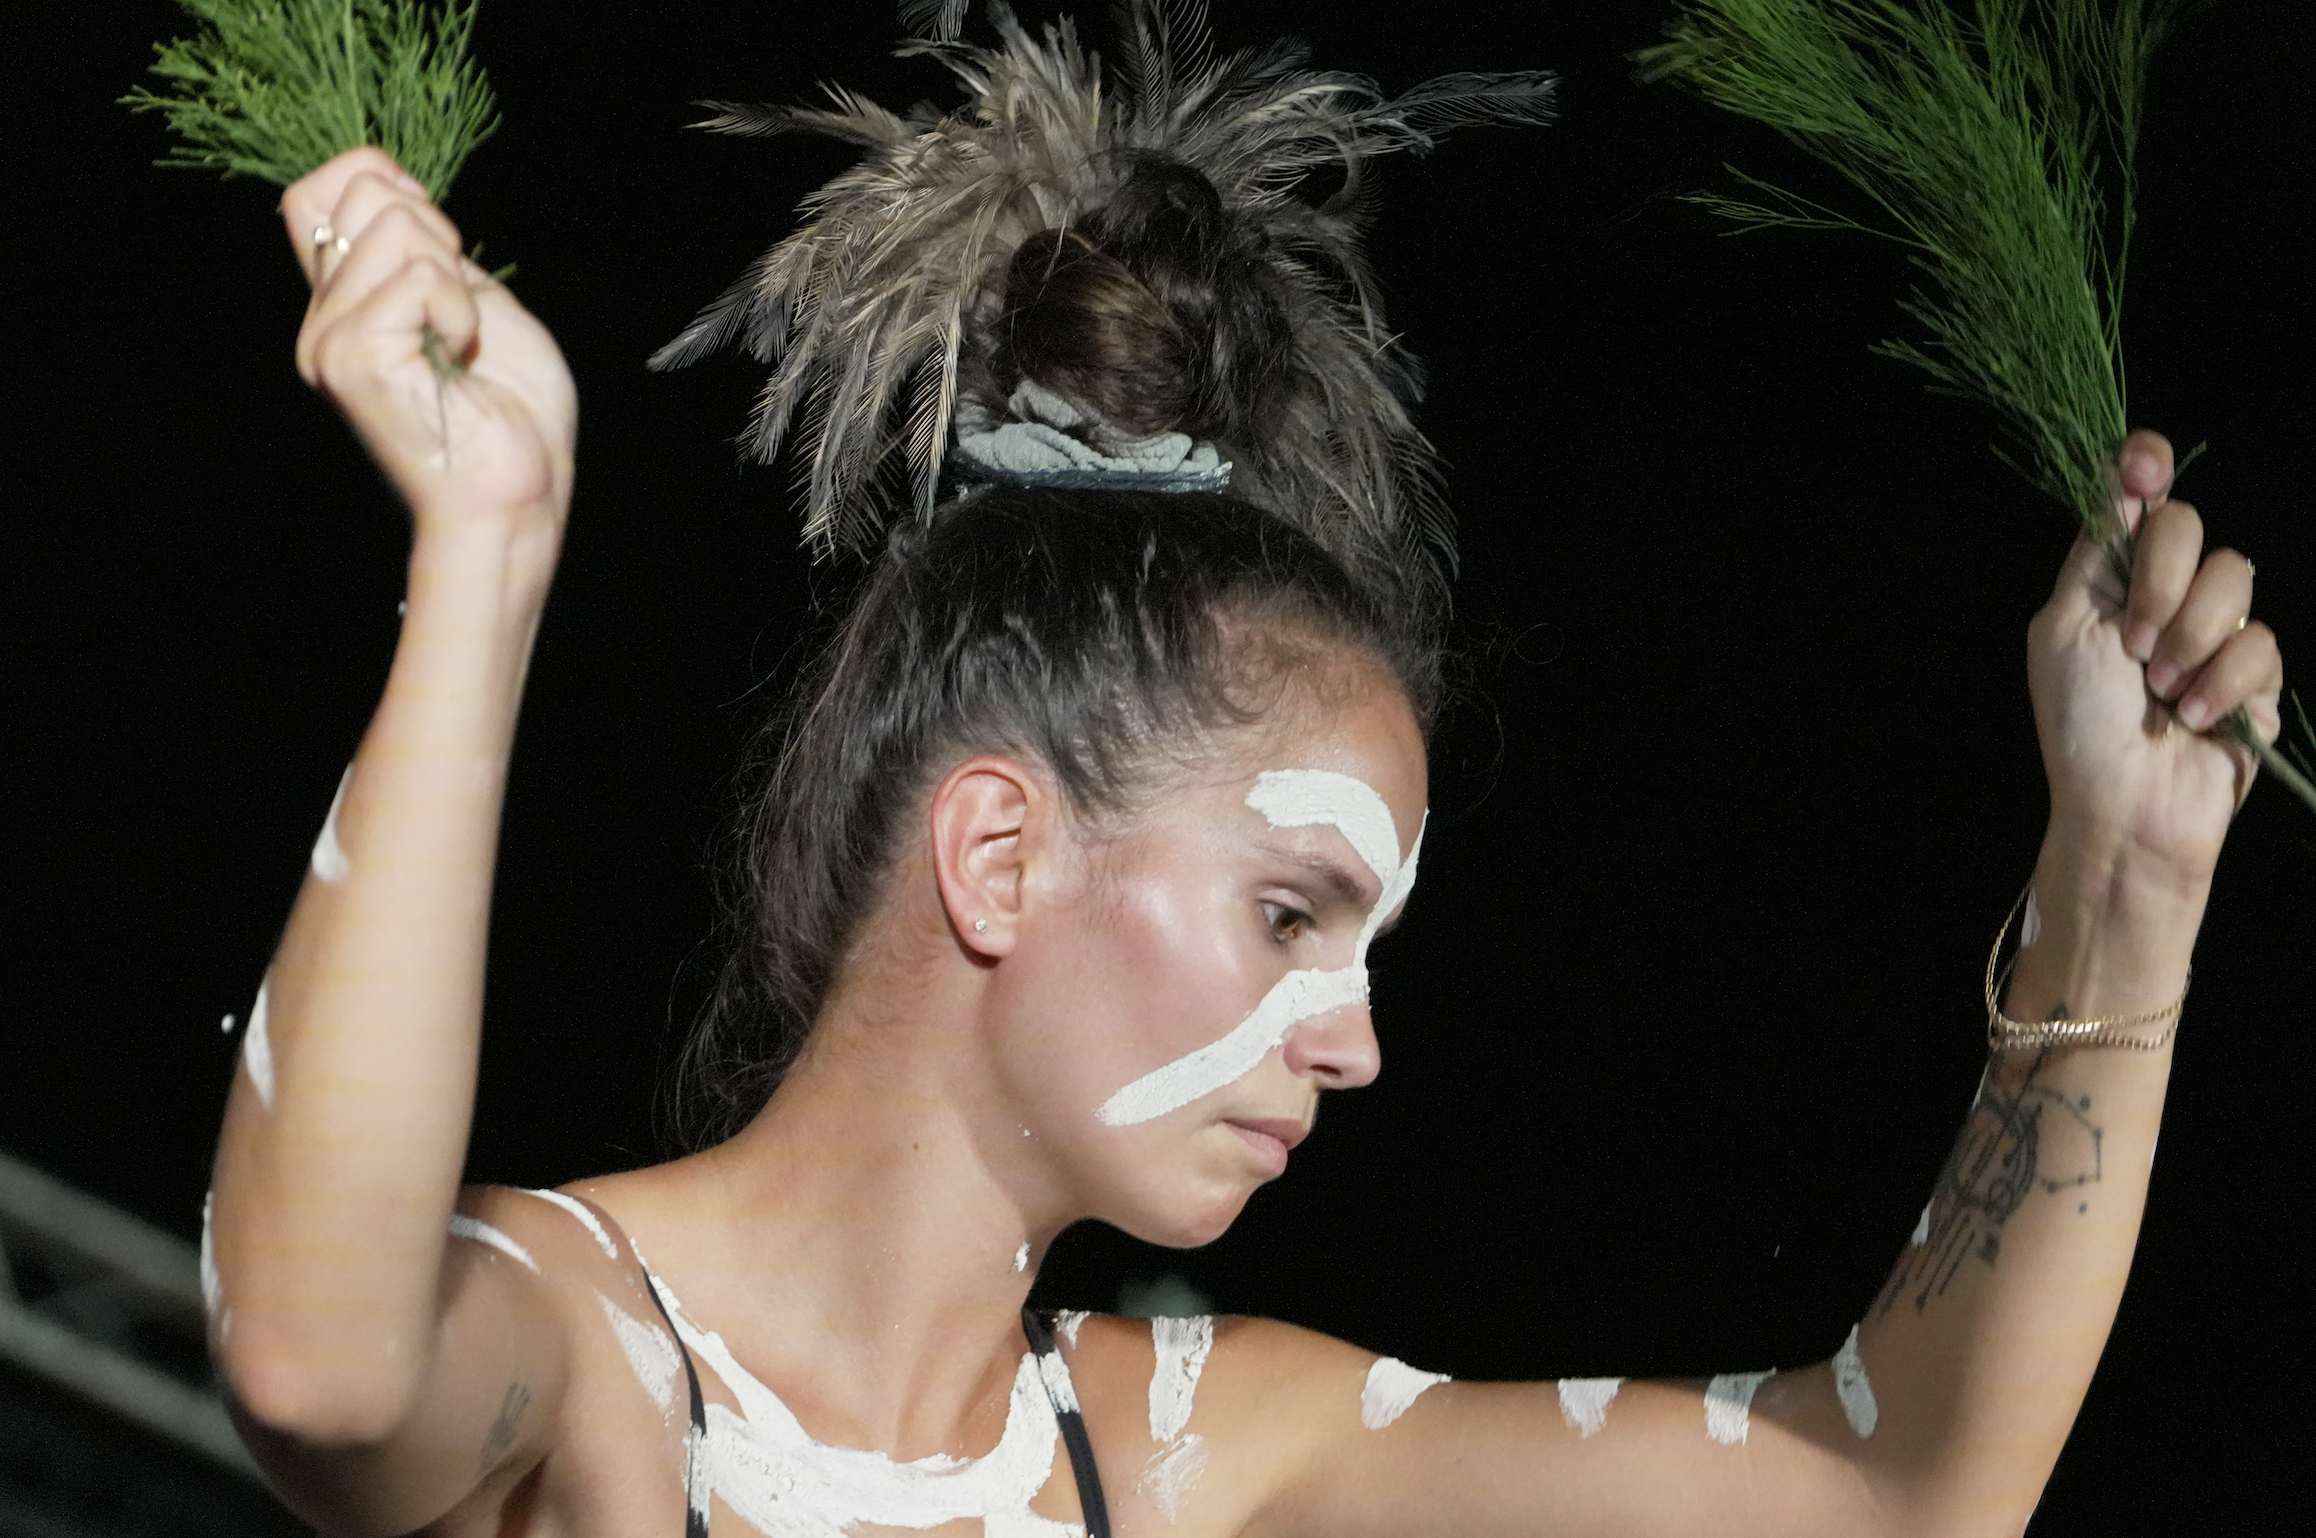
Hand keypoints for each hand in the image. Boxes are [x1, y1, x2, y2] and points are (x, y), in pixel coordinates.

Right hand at [281, 148, 574, 542]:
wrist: (517, 493)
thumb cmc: (512, 413)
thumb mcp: (474, 305)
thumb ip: (428, 257)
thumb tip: (395, 191)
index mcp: (347, 305)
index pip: (313, 194)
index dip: (377, 182)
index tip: (438, 240)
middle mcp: (324, 320)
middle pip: (362, 194)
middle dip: (436, 232)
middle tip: (458, 310)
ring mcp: (332, 339)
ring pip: (394, 227)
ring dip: (453, 280)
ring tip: (459, 344)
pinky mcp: (354, 358)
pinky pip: (418, 277)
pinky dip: (459, 310)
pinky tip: (459, 356)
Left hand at [2026, 430, 2284, 890]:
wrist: (2125, 805)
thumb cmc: (2081, 724)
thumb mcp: (2066, 627)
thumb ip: (2097, 551)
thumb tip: (2124, 478)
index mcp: (2109, 577)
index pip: (2138, 497)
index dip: (2146, 466)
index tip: (2147, 471)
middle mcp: (2164, 594)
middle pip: (2189, 526)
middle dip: (2160, 582)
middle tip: (2133, 643)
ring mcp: (2215, 631)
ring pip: (2235, 577)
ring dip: (2189, 639)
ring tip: (2161, 691)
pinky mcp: (2257, 674)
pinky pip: (2260, 642)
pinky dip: (2221, 680)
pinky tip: (2194, 714)